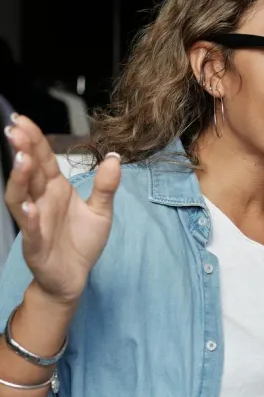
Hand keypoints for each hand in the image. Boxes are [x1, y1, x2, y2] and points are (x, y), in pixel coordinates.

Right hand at [4, 115, 120, 305]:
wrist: (74, 277)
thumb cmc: (82, 242)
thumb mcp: (101, 211)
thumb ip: (106, 186)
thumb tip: (115, 157)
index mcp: (55, 189)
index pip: (43, 160)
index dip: (35, 140)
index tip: (23, 120)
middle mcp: (41, 201)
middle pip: (29, 172)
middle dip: (22, 150)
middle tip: (16, 129)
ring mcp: (35, 221)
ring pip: (21, 196)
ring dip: (20, 178)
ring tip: (21, 160)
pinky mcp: (35, 244)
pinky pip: (29, 228)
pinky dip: (27, 216)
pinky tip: (27, 205)